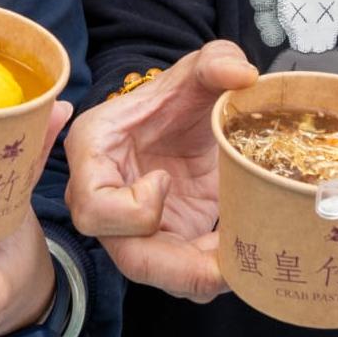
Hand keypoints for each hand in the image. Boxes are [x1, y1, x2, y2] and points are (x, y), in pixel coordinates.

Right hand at [65, 41, 257, 301]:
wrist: (186, 121)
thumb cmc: (174, 98)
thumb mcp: (195, 71)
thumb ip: (215, 60)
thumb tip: (244, 75)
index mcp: (94, 154)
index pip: (93, 205)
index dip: (132, 207)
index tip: (165, 180)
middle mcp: (103, 199)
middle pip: (125, 256)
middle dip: (177, 269)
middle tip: (223, 267)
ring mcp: (131, 229)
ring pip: (157, 273)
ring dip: (201, 274)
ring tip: (243, 259)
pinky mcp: (163, 243)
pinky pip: (181, 276)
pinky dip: (213, 272)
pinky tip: (242, 253)